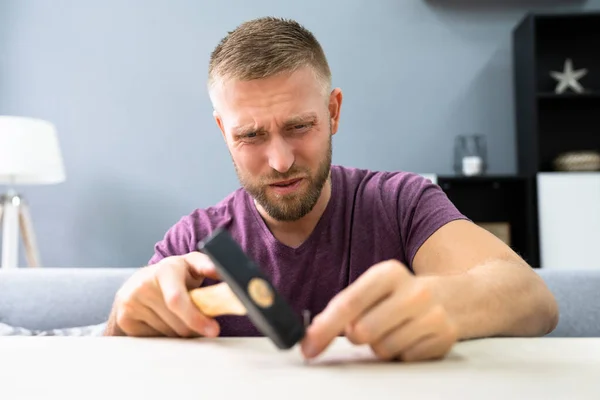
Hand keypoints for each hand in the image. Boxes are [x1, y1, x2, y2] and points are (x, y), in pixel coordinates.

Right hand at [109, 252, 220, 337]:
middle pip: (178, 323)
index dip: (196, 318)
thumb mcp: (192, 265)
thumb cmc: (176, 275)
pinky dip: (164, 335)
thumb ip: (208, 267)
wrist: (141, 281)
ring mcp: (130, 301)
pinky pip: (153, 339)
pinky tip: (163, 320)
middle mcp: (143, 283)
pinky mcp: (123, 317)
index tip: (213, 330)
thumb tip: (227, 274)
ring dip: (180, 332)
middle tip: (203, 323)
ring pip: (168, 334)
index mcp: (166, 269)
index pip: (177, 300)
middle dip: (194, 327)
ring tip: (178, 316)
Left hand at [300, 260, 457, 361]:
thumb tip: (315, 331)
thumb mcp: (375, 287)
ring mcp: (432, 316)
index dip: (324, 328)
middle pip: (363, 332)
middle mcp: (413, 292)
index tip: (308, 347)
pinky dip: (401, 353)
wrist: (456, 297)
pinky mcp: (444, 339)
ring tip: (392, 329)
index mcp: (389, 273)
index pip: (348, 303)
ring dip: (379, 345)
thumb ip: (346, 305)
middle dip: (357, 335)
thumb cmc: (403, 294)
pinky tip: (409, 337)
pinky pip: (404, 359)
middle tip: (365, 327)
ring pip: (383, 350)